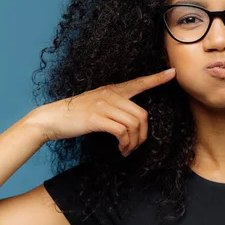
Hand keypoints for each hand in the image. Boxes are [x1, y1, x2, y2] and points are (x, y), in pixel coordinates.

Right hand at [33, 68, 175, 156]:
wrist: (52, 118)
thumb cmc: (76, 115)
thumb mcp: (97, 105)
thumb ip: (114, 107)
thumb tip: (131, 122)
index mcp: (112, 90)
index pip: (138, 83)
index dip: (156, 79)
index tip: (172, 73)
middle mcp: (110, 95)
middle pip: (141, 114)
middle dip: (143, 135)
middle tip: (135, 147)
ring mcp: (104, 105)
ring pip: (133, 124)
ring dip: (134, 143)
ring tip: (126, 150)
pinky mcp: (97, 118)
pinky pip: (122, 131)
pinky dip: (125, 144)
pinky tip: (120, 150)